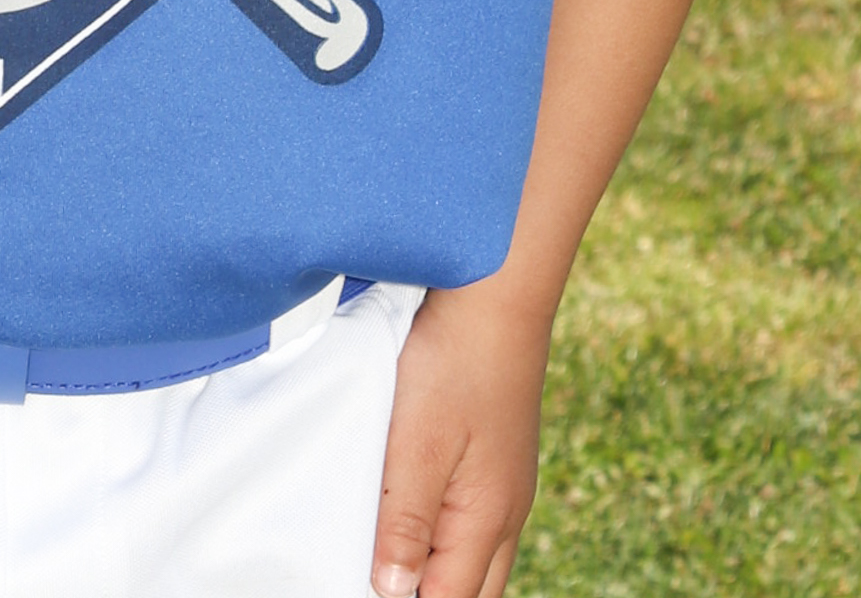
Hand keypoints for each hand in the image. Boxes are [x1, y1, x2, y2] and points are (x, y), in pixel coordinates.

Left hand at [368, 280, 547, 597]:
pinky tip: (412, 514)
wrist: (496, 293)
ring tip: (382, 553)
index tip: (355, 583)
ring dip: (434, 569)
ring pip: (474, 560)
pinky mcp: (496, 459)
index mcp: (487, 521)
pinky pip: (472, 522)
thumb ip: (407, 522)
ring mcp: (505, 487)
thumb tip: (392, 592)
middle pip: (469, 591)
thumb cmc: (456, 363)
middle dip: (426, 595)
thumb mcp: (419, 444)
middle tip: (367, 574)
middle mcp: (505, 514)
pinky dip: (443, 536)